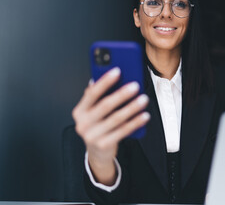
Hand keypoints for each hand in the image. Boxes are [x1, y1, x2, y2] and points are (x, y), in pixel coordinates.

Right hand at [72, 67, 149, 184]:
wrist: (96, 153)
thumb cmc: (97, 126)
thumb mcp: (92, 112)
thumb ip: (97, 97)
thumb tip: (106, 76)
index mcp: (80, 111)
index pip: (91, 93)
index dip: (105, 81)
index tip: (117, 71)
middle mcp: (83, 123)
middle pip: (105, 105)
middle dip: (122, 94)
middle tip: (135, 85)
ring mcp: (92, 135)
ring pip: (116, 118)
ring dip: (132, 107)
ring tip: (143, 99)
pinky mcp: (104, 144)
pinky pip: (123, 131)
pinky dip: (135, 122)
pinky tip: (144, 115)